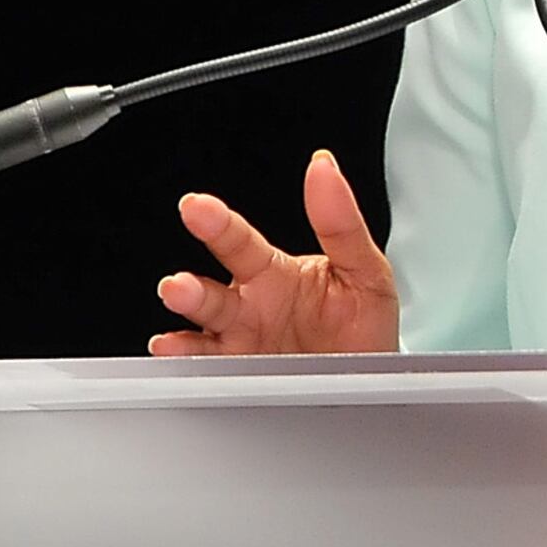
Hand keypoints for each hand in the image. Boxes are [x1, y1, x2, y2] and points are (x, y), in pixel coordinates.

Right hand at [149, 150, 400, 356]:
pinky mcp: (243, 375)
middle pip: (209, 292)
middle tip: (177, 286)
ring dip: (186, 327)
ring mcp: (243, 342)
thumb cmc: (362, 324)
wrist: (370, 379)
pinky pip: (211, 368)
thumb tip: (324, 168)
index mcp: (274, 273)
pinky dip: (189, 361)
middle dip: (189, 289)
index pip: (239, 242)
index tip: (196, 207)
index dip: (217, 223)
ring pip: (205, 330)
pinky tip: (176, 352)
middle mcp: (249, 305)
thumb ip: (341, 222)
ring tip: (179, 320)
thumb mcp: (365, 271)